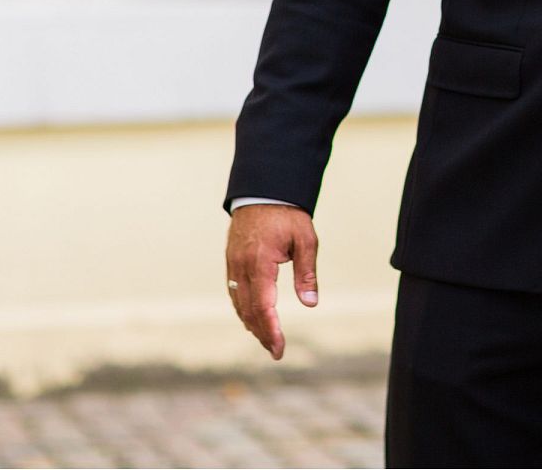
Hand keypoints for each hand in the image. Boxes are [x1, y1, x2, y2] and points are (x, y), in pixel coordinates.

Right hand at [225, 204, 318, 359]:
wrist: (263, 190)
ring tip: (266, 338)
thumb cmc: (287, 215)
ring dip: (251, 323)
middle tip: (275, 350)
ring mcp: (234, 264)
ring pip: (239, 303)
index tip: (279, 348)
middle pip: (249, 310)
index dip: (271, 331)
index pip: (264, 306)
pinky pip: (234, 291)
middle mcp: (242, 266)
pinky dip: (242, 308)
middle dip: (262, 333)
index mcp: (260, 262)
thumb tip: (310, 303)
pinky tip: (251, 317)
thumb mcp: (306, 240)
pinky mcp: (231, 260)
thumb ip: (307, 273)